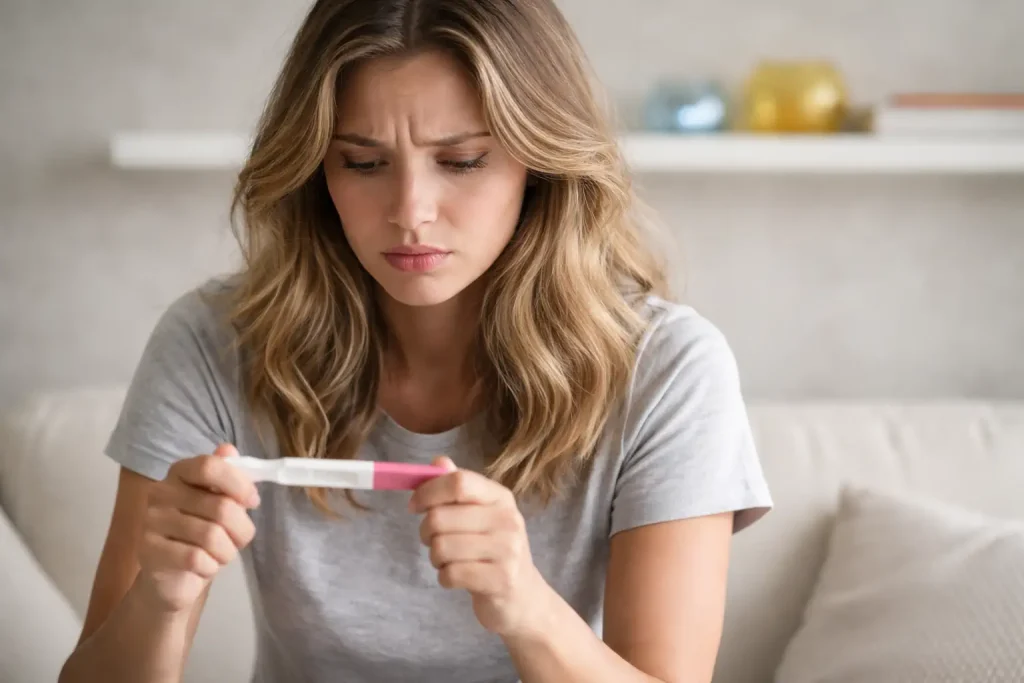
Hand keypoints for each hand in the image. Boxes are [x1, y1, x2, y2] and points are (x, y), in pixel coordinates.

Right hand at [135, 444, 259, 613]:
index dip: (238, 483)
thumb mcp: (220, 503)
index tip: (253, 500)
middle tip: (238, 539)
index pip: (210, 466)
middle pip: (220, 507)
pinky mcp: (148, 551)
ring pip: (211, 536)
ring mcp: (151, 521)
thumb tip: (229, 450)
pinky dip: (210, 567)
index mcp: (180, 472)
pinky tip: (205, 567)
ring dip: (227, 552)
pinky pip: (195, 559)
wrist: (172, 575)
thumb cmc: (202, 532)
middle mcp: (161, 492)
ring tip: (221, 554)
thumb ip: (229, 477)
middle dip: (241, 529)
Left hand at [409, 456, 548, 636]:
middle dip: (425, 532)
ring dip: (435, 558)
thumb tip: (437, 461)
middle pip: (440, 517)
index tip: (414, 505)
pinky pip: (450, 574)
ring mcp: (507, 551)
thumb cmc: (494, 551)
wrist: (524, 597)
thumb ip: (459, 488)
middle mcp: (507, 520)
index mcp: (500, 497)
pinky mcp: (501, 580)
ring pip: (441, 547)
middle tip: (432, 541)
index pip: (458, 482)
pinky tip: (458, 578)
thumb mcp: (481, 515)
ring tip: (449, 561)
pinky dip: (445, 578)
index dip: (428, 492)